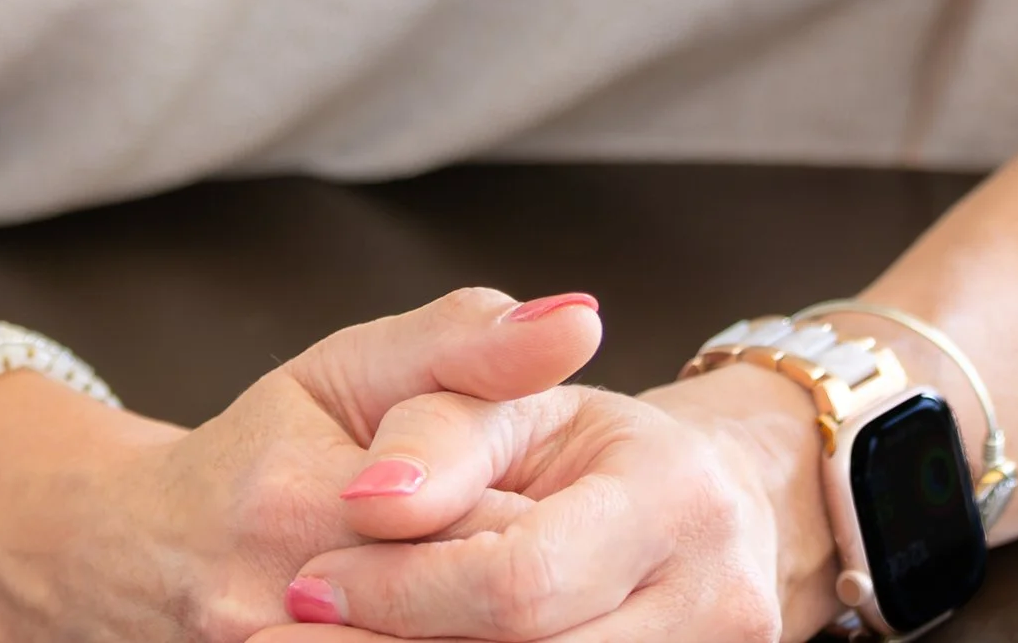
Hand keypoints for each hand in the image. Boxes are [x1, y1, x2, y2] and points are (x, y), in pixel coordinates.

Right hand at [0, 283, 610, 642]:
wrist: (129, 557)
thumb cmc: (260, 448)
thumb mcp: (349, 369)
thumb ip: (466, 344)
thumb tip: (584, 321)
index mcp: (309, 506)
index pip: (488, 543)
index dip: (563, 539)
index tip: (604, 527)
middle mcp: (281, 615)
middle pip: (480, 627)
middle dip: (551, 612)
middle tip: (604, 583)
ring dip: (521, 634)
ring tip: (573, 603)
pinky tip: (499, 628)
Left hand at [274, 359, 838, 642]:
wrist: (694, 506)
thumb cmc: (575, 442)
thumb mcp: (506, 399)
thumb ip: (440, 426)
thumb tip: (371, 493)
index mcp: (676, 495)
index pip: (519, 581)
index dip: (403, 590)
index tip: (309, 585)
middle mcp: (717, 597)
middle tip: (300, 627)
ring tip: (342, 641)